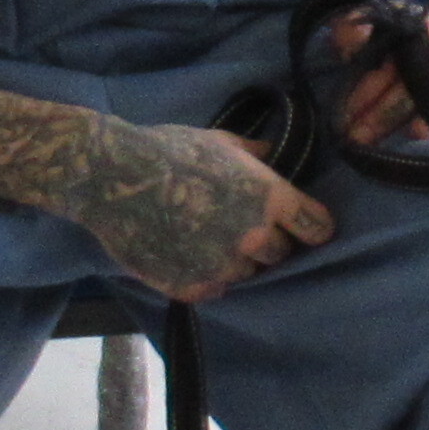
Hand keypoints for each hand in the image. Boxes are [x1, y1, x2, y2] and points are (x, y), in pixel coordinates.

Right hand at [83, 120, 334, 299]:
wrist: (112, 176)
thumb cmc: (167, 149)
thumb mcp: (221, 141)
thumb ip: (255, 154)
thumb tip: (274, 153)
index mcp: (268, 198)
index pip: (316, 227)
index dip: (314, 227)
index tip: (308, 227)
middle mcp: (252, 238)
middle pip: (280, 254)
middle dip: (267, 242)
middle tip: (240, 225)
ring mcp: (222, 267)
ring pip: (245, 273)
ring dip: (235, 260)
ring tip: (206, 237)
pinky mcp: (191, 287)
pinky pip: (212, 288)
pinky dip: (205, 276)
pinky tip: (186, 254)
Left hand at [328, 4, 428, 156]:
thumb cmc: (415, 42)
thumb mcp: (384, 26)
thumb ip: (356, 29)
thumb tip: (346, 40)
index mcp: (424, 32)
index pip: (393, 60)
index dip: (367, 89)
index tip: (345, 117)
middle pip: (427, 77)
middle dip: (391, 110)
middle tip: (365, 136)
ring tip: (419, 134)